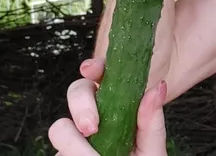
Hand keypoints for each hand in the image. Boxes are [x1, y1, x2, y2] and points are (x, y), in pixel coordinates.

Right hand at [48, 58, 167, 154]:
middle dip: (81, 107)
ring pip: (60, 127)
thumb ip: (152, 121)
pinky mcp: (63, 155)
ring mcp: (75, 137)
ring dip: (74, 144)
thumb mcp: (151, 147)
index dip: (93, 67)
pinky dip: (72, 155)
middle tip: (92, 128)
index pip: (101, 75)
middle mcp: (93, 116)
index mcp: (117, 104)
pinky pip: (57, 153)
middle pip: (75, 93)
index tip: (92, 70)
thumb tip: (158, 87)